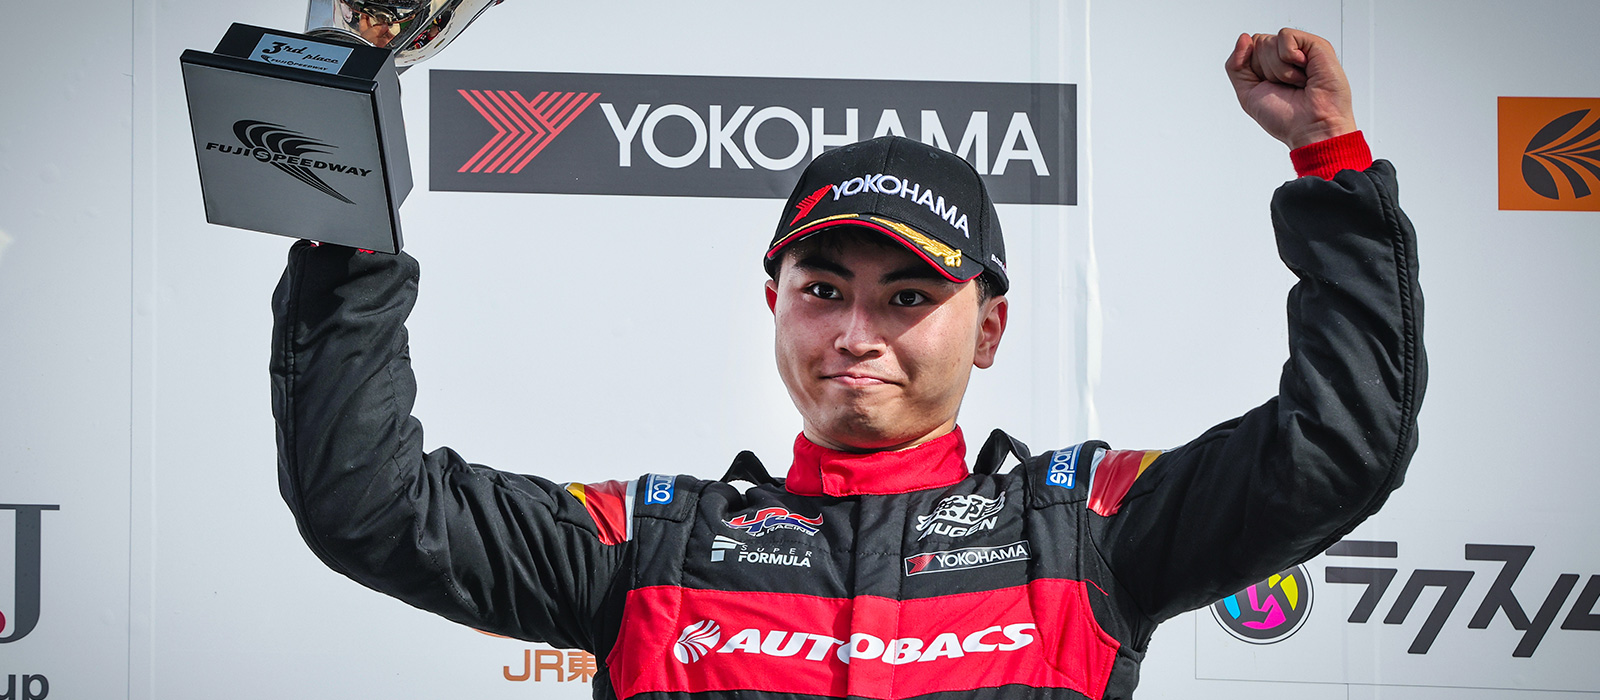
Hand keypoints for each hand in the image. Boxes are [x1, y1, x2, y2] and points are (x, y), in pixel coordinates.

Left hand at [1225, 29, 1355, 149]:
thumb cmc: (1285, 118)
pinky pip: (1285, 35)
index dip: (1253, 71)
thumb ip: (1236, 66)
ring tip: (1298, 82)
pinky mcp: (1316, 44)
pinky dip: (1288, 57)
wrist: (1311, 128)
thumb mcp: (1247, 93)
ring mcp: (1302, 49)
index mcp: (1271, 65)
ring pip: (1268, 41)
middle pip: (1257, 43)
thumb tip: (1243, 38)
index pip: (1248, 49)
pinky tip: (1304, 70)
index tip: (1271, 88)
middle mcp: (1286, 55)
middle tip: (1287, 87)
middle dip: (1266, 70)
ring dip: (1278, 69)